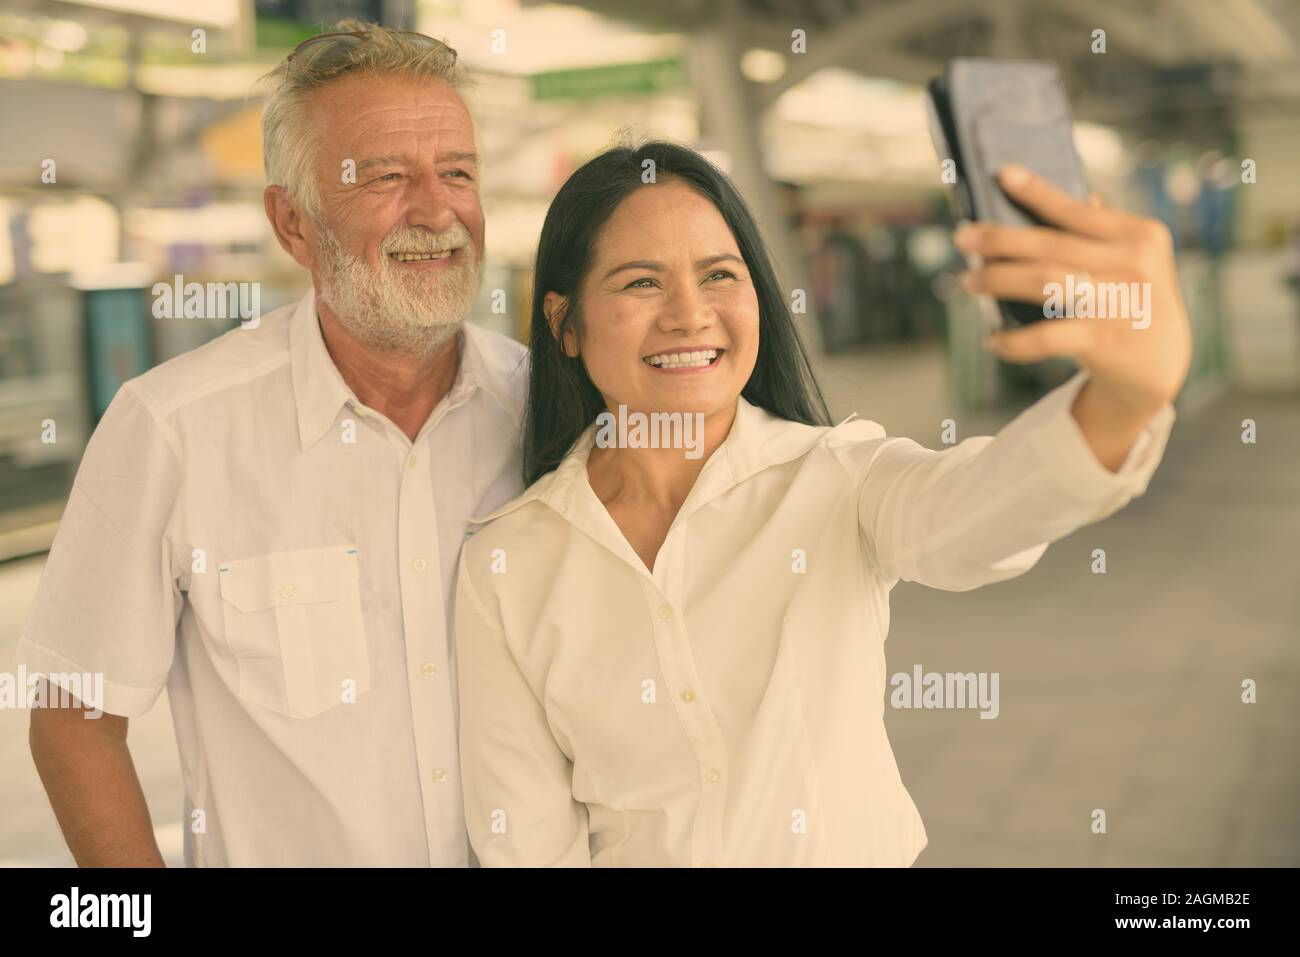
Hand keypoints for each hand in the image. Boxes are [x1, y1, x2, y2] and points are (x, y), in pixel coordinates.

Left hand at [955, 163, 1191, 419]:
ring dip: (998, 280)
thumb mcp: (1131, 258)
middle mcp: (1132, 265)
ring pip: (1043, 283)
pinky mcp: (1105, 341)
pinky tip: (992, 341)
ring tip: (968, 280)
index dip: (1038, 192)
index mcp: (1139, 235)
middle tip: (962, 238)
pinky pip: (1046, 337)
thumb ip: (1098, 229)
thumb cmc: (1130, 299)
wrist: (1160, 363)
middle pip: (1050, 245)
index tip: (1002, 175)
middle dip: (999, 240)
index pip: (1078, 210)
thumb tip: (1040, 196)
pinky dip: (1014, 341)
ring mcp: (1119, 303)